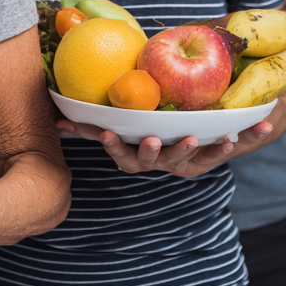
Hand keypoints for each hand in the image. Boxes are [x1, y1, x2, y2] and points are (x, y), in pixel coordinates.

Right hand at [56, 118, 273, 177]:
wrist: (189, 143)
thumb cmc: (142, 132)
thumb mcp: (116, 130)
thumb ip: (88, 126)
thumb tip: (57, 122)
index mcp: (133, 156)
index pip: (119, 154)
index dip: (113, 146)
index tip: (107, 133)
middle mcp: (155, 162)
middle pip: (150, 160)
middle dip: (150, 150)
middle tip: (151, 139)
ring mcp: (178, 163)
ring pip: (181, 159)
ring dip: (186, 150)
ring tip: (190, 137)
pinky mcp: (202, 161)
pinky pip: (213, 155)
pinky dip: (221, 149)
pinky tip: (229, 138)